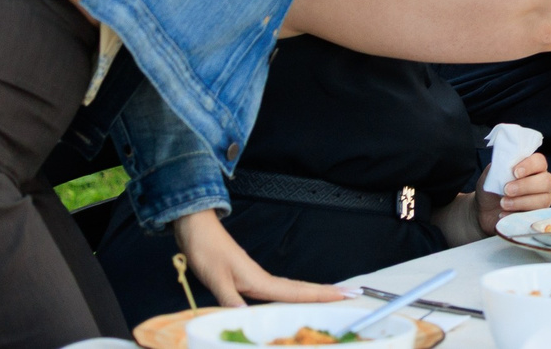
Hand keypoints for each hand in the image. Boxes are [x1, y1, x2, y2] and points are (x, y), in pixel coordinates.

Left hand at [173, 209, 349, 306]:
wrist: (198, 231)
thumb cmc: (207, 251)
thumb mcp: (216, 278)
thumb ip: (230, 299)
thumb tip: (246, 318)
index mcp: (259, 280)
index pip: (296, 291)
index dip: (321, 294)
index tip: (345, 294)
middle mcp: (263, 279)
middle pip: (301, 288)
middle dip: (326, 292)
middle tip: (353, 293)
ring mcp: (257, 277)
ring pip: (292, 288)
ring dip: (313, 292)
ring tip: (332, 295)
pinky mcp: (248, 278)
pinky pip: (279, 289)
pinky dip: (294, 293)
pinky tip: (294, 297)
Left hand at [478, 152, 550, 234]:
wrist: (482, 212)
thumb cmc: (491, 189)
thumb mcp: (491, 174)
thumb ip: (501, 166)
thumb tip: (508, 162)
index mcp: (532, 168)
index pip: (539, 161)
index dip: (530, 166)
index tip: (515, 173)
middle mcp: (541, 182)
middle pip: (546, 181)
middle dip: (525, 186)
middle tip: (507, 190)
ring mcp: (542, 200)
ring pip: (543, 200)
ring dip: (521, 202)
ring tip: (503, 204)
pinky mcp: (537, 216)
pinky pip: (535, 216)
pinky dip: (518, 215)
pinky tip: (504, 214)